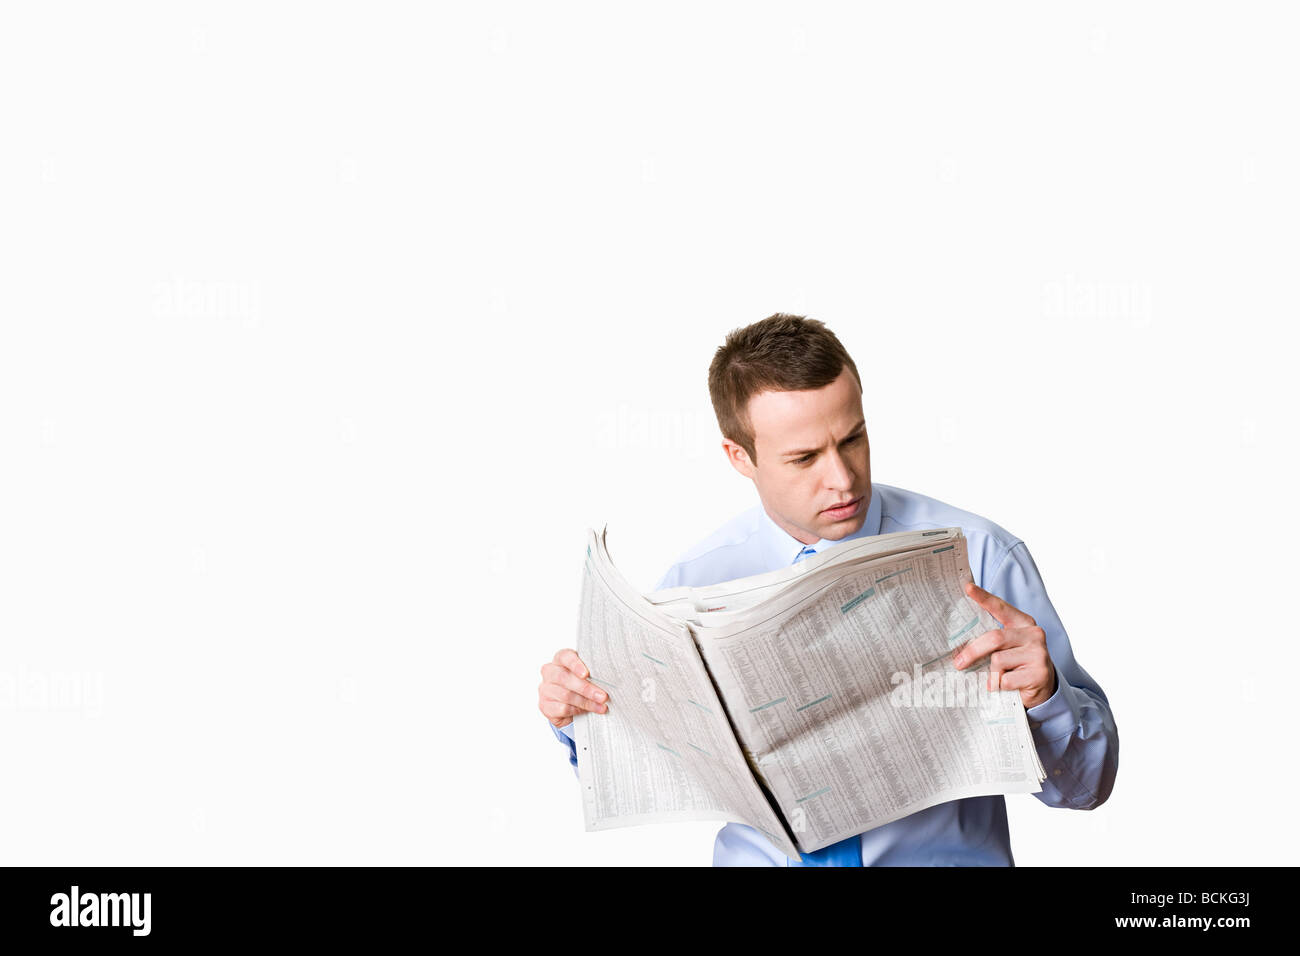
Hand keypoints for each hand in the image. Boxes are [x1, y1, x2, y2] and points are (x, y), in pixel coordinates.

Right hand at [538, 648, 608, 728]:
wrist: (568, 705)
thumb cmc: (580, 684)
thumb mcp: (586, 675)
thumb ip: (593, 673)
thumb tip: (611, 678)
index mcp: (560, 659)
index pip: (564, 656)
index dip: (575, 664)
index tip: (587, 674)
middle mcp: (549, 672)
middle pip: (565, 678)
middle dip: (586, 688)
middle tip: (603, 696)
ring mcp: (545, 689)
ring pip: (566, 695)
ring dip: (587, 702)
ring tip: (601, 706)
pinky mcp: (545, 705)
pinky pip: (562, 708)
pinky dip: (578, 710)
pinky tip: (588, 711)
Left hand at [952, 580, 1057, 709]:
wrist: (1043, 690)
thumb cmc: (1017, 666)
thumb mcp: (1007, 649)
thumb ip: (992, 641)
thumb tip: (960, 645)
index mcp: (1023, 623)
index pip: (1000, 607)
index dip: (983, 597)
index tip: (968, 587)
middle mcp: (1034, 634)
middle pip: (994, 638)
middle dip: (972, 651)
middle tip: (958, 663)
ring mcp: (1039, 654)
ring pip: (998, 661)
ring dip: (991, 674)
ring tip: (998, 678)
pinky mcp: (1039, 673)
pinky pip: (1006, 680)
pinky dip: (1000, 686)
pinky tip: (1008, 687)